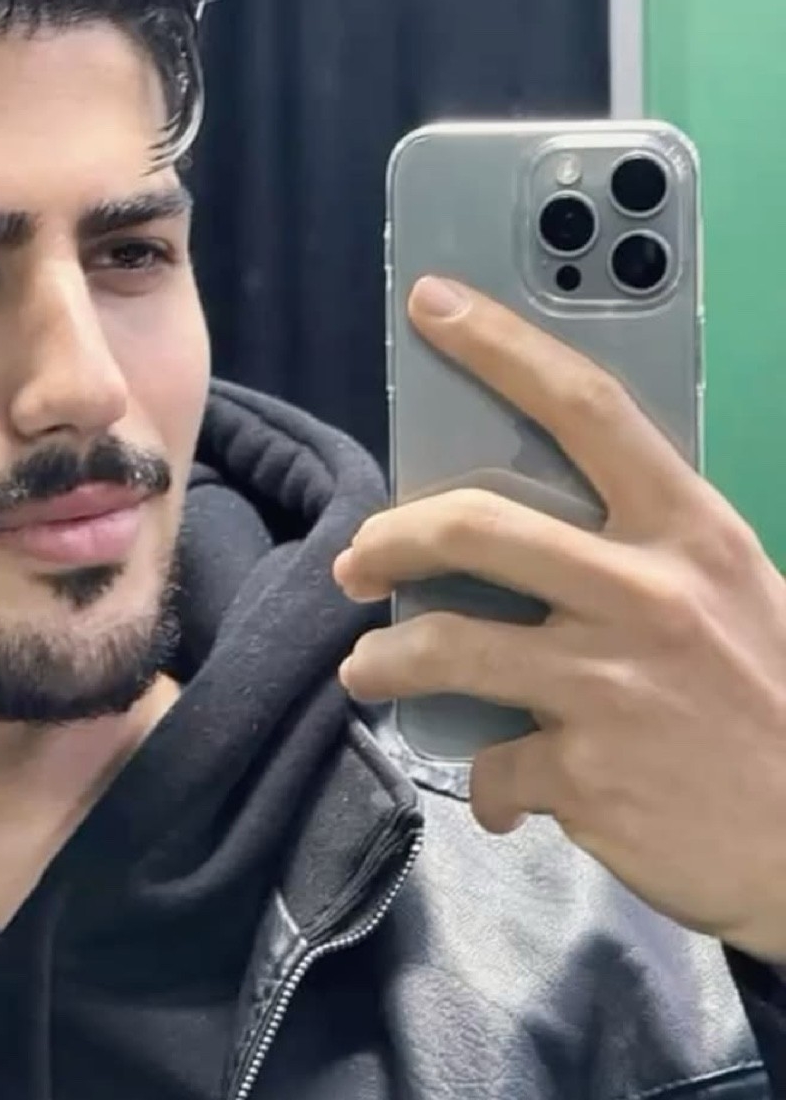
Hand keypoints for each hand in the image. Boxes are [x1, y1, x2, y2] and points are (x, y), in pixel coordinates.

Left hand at [332, 276, 785, 964]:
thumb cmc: (774, 706)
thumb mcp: (734, 597)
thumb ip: (644, 558)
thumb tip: (530, 544)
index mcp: (693, 534)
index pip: (588, 410)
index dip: (501, 348)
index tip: (432, 304)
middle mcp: (647, 595)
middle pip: (478, 526)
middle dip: (390, 537)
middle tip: (356, 561)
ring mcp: (610, 686)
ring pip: (447, 649)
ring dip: (384, 663)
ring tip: (368, 672)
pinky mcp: (584, 774)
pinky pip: (492, 768)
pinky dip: (488, 786)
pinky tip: (507, 795)